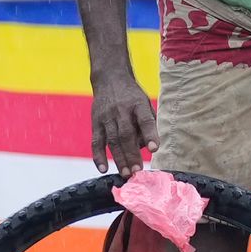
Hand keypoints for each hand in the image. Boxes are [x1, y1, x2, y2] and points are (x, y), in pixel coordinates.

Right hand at [88, 56, 156, 170]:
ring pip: (112, 140)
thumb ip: (148, 124)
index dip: (150, 134)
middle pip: (126, 134)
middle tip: (138, 172)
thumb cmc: (131, 96)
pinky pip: (96, 141)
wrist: (109, 78)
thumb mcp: (144, 103)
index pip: (145, 120)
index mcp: (138, 104)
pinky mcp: (95, 122)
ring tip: (126, 173)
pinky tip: (103, 168)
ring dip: (119, 159)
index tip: (155, 148)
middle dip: (132, 154)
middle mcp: (121, 110)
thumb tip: (149, 148)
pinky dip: (98, 156)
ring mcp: (106, 116)